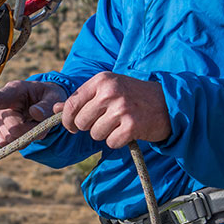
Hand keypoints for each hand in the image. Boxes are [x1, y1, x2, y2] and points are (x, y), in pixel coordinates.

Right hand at [0, 80, 66, 146]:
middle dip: (31, 131)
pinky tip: (25, 132)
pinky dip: (20, 142)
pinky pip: (6, 144)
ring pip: (9, 138)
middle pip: (12, 128)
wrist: (43, 104)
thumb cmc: (47, 96)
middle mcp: (0, 105)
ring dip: (27, 137)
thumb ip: (48, 105)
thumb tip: (35, 114)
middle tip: (43, 126)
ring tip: (34, 126)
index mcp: (14, 90)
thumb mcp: (54, 96)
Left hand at [55, 72, 170, 147]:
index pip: (72, 104)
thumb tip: (54, 109)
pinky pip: (111, 142)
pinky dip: (117, 141)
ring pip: (95, 134)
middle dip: (89, 127)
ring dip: (105, 134)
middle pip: (81, 122)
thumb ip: (81, 99)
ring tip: (118, 125)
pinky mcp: (132, 126)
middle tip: (104, 123)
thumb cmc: (133, 96)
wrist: (168, 103)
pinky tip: (127, 131)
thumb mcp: (108, 90)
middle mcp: (110, 92)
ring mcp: (121, 109)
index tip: (73, 126)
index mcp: (102, 80)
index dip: (68, 119)